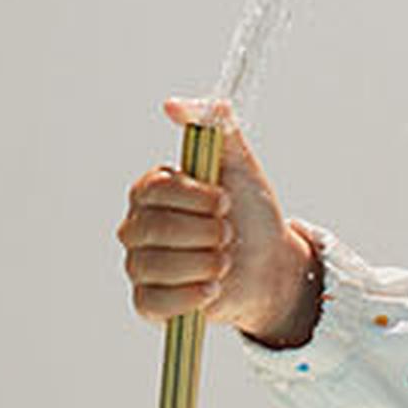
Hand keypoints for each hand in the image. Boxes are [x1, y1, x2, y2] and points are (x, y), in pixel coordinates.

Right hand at [118, 100, 320, 345]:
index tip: (226, 200)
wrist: (269, 266)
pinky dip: (188, 297)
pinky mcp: (148, 303)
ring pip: (156, 267)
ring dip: (205, 264)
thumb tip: (173, 104)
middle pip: (156, 229)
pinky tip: (212, 290)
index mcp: (152, 191)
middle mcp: (137, 227)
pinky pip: (153, 303)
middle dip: (206, 233)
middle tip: (230, 233)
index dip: (196, 198)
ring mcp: (139, 266)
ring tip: (225, 261)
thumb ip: (216, 125)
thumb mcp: (241, 163)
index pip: (155, 189)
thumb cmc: (250, 212)